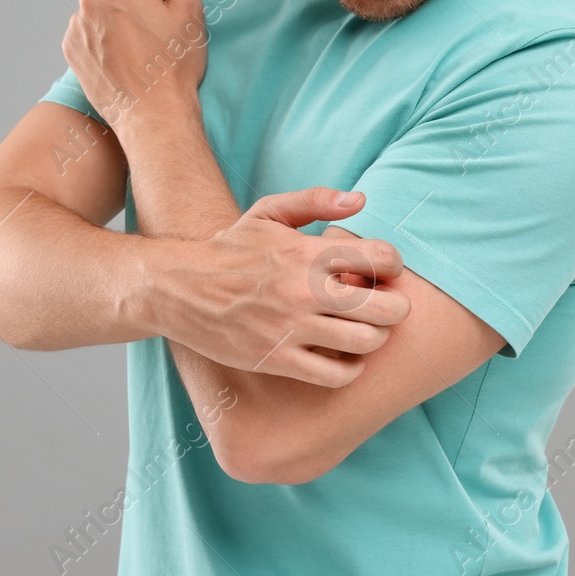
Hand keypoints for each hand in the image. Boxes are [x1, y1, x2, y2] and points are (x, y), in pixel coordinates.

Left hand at [62, 0, 206, 135]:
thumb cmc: (175, 64)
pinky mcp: (71, 48)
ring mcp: (77, 26)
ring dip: (116, 14)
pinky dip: (103, 34)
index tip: (161, 0)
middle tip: (153, 27)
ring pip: (100, 4)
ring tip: (138, 45)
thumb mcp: (189, 7)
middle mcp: (90, 0)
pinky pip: (88, 27)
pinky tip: (122, 55)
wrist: (153, 114)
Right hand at [151, 187, 411, 387]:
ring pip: (366, 343)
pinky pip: (337, 375)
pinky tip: (342, 357)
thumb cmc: (229, 250)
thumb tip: (360, 200)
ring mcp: (292, 328)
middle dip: (394, 307)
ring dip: (374, 338)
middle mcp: (305, 291)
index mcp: (307, 252)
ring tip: (364, 332)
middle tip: (384, 307)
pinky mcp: (278, 360)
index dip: (392, 266)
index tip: (382, 272)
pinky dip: (350, 369)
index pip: (381, 259)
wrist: (179, 288)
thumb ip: (315, 201)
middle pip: (385, 308)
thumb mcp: (267, 213)